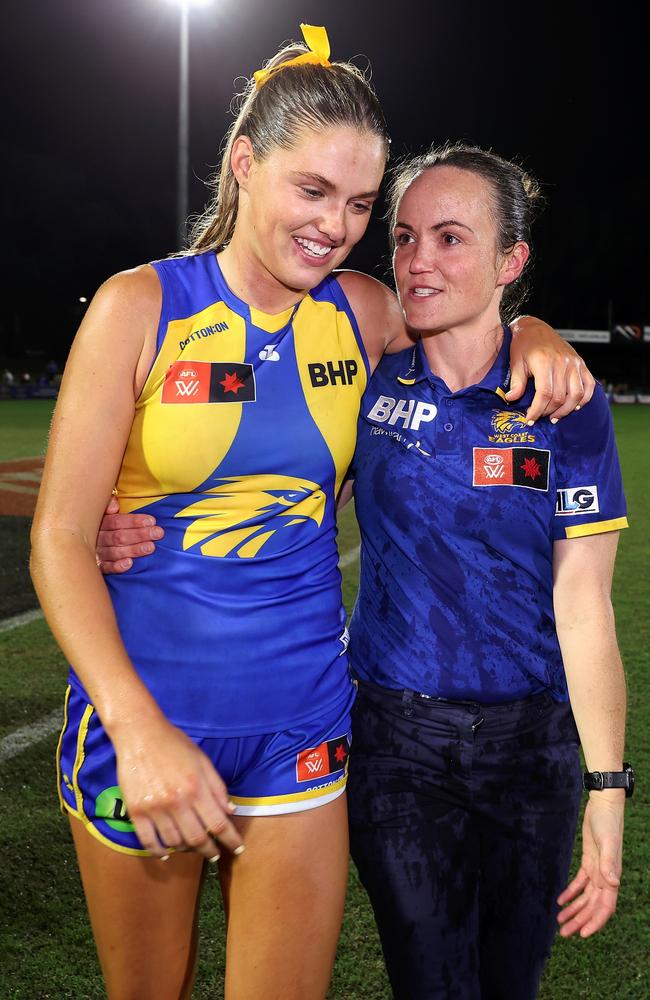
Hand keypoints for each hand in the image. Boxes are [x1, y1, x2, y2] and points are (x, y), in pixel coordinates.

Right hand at [96, 495, 163, 573]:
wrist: (86, 539)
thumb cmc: (105, 521)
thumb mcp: (104, 507)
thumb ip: (108, 503)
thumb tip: (114, 507)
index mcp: (99, 522)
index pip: (116, 522)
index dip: (134, 521)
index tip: (151, 521)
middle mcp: (97, 538)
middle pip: (119, 537)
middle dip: (140, 534)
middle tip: (158, 533)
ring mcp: (98, 553)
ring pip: (115, 552)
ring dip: (134, 550)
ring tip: (150, 547)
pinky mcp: (99, 566)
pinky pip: (106, 568)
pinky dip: (117, 566)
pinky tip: (129, 563)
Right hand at [114, 714, 243, 859]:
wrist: (140, 734)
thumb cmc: (174, 744)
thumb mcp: (202, 760)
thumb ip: (218, 787)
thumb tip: (230, 812)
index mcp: (196, 788)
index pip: (218, 824)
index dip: (231, 840)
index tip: (238, 848)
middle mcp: (177, 802)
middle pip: (197, 838)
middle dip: (210, 850)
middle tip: (214, 854)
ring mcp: (155, 808)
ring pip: (174, 842)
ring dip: (186, 849)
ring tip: (192, 848)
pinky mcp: (136, 811)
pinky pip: (148, 840)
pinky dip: (158, 850)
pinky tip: (166, 852)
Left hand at [507, 317, 594, 422]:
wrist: (534, 328)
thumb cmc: (523, 345)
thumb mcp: (515, 362)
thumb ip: (516, 382)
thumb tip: (511, 399)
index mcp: (545, 362)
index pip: (544, 394)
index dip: (537, 410)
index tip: (529, 420)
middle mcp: (563, 363)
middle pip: (560, 397)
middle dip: (548, 411)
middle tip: (539, 417)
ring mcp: (574, 363)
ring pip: (576, 394)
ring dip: (566, 410)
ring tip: (555, 416)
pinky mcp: (581, 363)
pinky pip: (588, 385)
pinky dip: (584, 399)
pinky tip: (574, 407)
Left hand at [557, 794, 623, 936]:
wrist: (603, 806)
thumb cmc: (607, 822)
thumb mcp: (607, 842)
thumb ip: (609, 863)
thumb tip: (613, 883)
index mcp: (612, 877)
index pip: (605, 907)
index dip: (595, 922)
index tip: (583, 935)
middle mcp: (606, 877)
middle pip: (592, 906)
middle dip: (580, 921)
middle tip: (564, 934)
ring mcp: (597, 870)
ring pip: (585, 898)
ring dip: (574, 910)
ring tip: (560, 922)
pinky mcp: (589, 862)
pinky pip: (579, 883)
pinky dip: (570, 893)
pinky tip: (560, 901)